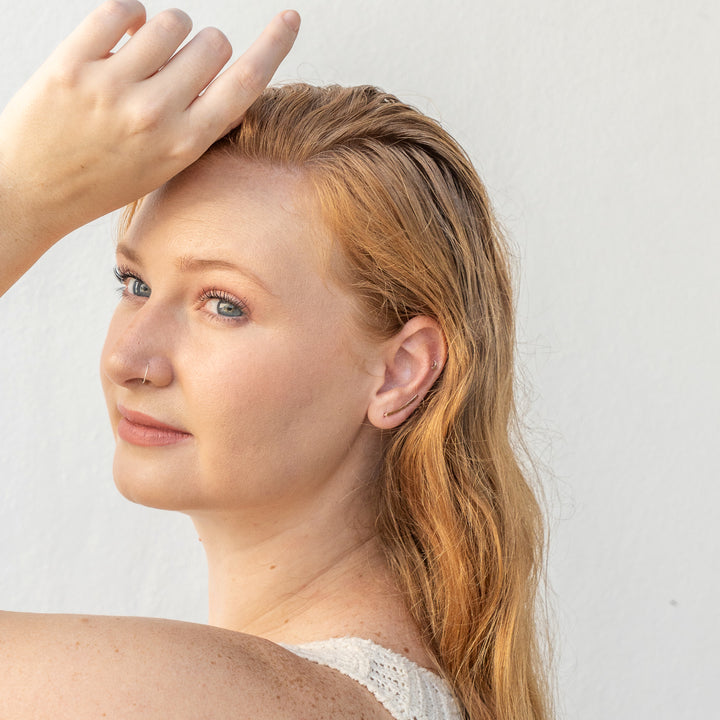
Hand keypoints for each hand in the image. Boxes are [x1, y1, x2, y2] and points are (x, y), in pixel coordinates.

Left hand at [0, 0, 298, 274]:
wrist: (31, 193)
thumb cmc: (102, 181)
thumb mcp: (164, 166)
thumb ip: (194, 124)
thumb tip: (221, 77)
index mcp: (184, 144)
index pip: (246, 84)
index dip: (274, 46)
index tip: (289, 20)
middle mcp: (155, 115)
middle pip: (212, 43)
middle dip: (202, 47)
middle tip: (177, 66)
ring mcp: (113, 87)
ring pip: (171, 21)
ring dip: (165, 30)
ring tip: (143, 54)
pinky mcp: (73, 63)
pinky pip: (122, 9)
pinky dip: (129, 17)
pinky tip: (119, 39)